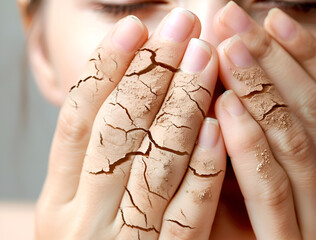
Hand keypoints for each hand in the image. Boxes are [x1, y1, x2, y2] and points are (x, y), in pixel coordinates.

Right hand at [36, 9, 225, 239]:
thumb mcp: (83, 205)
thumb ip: (99, 157)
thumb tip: (128, 83)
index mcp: (58, 199)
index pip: (79, 118)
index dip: (107, 67)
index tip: (138, 26)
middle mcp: (84, 218)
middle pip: (120, 129)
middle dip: (154, 72)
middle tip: (186, 26)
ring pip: (156, 161)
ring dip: (184, 104)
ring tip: (207, 57)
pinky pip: (188, 213)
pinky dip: (204, 167)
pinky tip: (220, 125)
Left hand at [214, 2, 315, 239]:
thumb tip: (290, 102)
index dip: (306, 54)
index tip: (272, 18)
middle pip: (314, 107)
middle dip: (273, 58)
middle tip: (235, 18)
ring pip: (295, 139)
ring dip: (259, 89)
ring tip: (227, 48)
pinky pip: (273, 190)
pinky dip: (250, 146)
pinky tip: (225, 109)